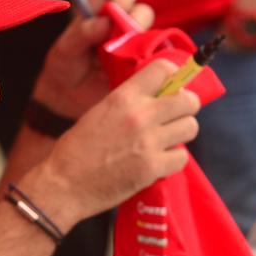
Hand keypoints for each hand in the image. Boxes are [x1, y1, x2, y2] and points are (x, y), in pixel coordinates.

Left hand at [32, 0, 153, 118]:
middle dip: (135, 22)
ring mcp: (138, 47)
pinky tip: (130, 77)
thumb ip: (81, 33)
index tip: (117, 7)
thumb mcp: (65, 49)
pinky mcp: (145, 68)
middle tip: (122, 39)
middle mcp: (125, 25)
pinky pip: (157, 64)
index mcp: (105, 10)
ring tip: (119, 64)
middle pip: (144, 11)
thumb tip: (104, 23)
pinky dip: (148, 68)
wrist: (68, 98)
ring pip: (154, 38)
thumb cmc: (65, 65)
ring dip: (139, 49)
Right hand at [35, 58, 200, 220]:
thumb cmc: (77, 149)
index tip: (171, 87)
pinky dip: (173, 160)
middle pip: (188, 100)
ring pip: (190, 127)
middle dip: (185, 107)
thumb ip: (128, 102)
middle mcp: (140, 115)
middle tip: (175, 116)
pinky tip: (158, 161)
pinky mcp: (153, 168)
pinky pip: (182, 157)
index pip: (164, 70)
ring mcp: (149, 143)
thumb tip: (156, 95)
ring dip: (181, 133)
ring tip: (166, 139)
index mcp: (123, 97)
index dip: (173, 77)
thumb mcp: (99, 111)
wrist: (64, 185)